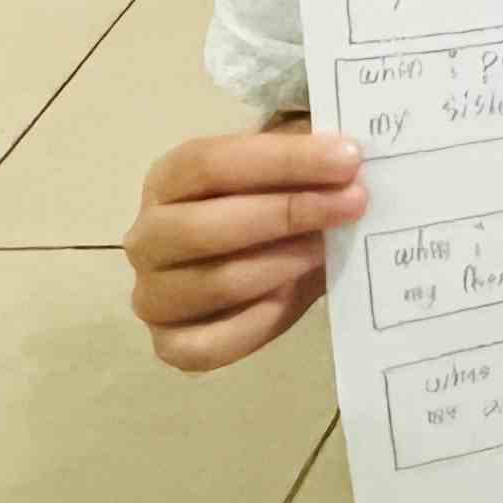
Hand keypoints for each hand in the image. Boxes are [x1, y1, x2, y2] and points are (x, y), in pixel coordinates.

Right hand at [125, 124, 366, 373]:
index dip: (283, 160)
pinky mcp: (170, 345)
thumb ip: (308, 157)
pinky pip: (210, 346)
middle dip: (289, 212)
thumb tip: (348, 157)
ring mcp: (152, 296)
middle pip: (206, 227)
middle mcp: (147, 238)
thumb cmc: (276, 198)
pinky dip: (259, 322)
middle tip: (354, 202)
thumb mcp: (290, 167)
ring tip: (329, 247)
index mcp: (168, 179)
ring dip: (283, 264)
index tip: (348, 159)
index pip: (211, 164)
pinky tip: (294, 295)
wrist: (271, 258)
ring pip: (215, 284)